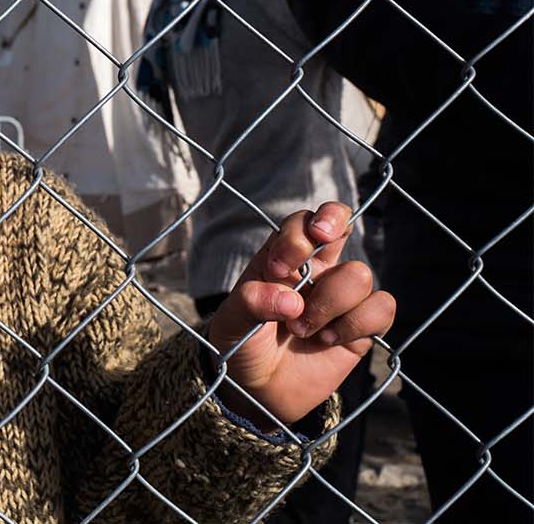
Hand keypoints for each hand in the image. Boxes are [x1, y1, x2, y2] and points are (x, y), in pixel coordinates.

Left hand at [205, 202, 394, 425]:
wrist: (260, 392)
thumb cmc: (242, 348)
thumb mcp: (231, 325)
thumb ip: (250, 304)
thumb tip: (290, 300)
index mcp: (280, 260)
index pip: (300, 222)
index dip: (299, 233)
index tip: (281, 268)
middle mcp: (315, 270)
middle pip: (340, 221)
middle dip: (333, 222)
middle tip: (319, 241)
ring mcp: (341, 296)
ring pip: (359, 274)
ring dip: (329, 305)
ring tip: (302, 329)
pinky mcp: (363, 325)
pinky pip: (382, 307)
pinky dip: (355, 325)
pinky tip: (329, 341)